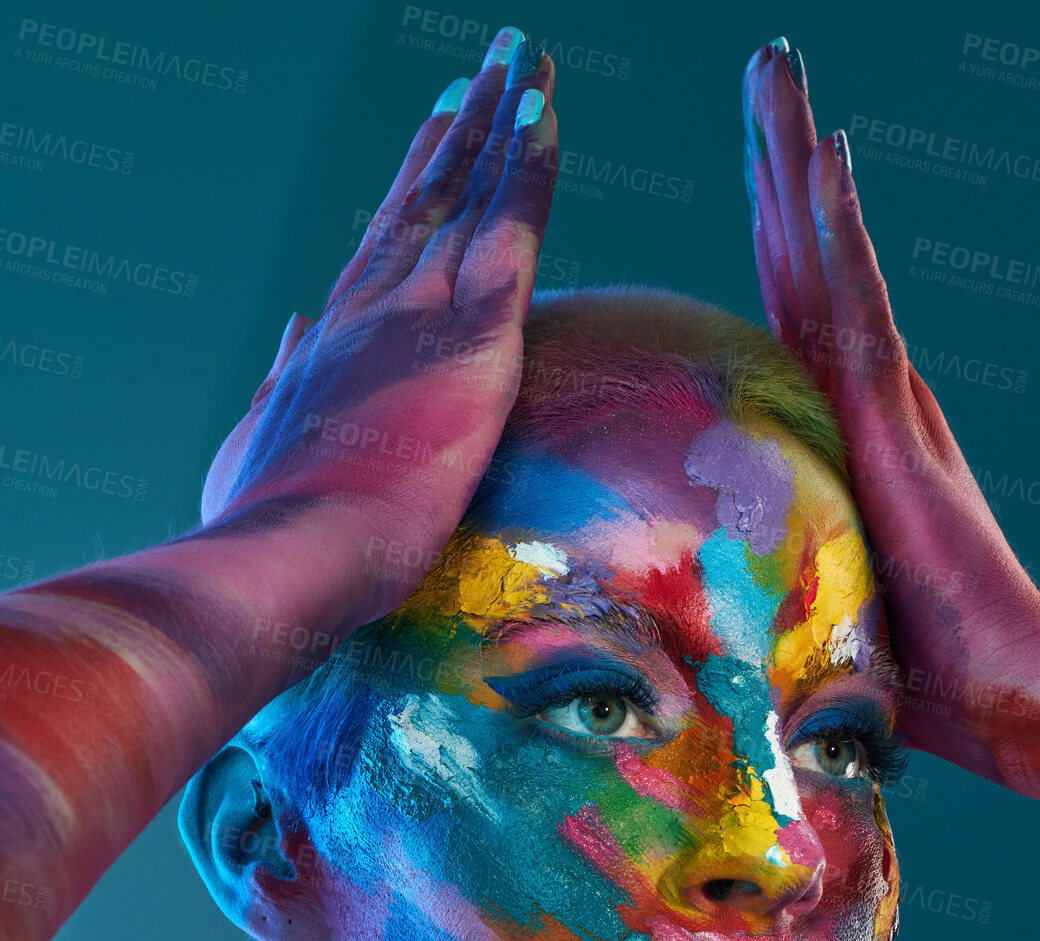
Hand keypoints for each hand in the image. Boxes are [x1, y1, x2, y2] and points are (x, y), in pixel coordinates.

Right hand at [202, 30, 555, 615]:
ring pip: (471, 198)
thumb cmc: (269, 530)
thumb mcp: (258, 451)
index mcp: (332, 345)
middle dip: (459, 131)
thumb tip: (290, 338)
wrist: (288, 550)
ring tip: (524, 56)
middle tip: (487, 66)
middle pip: (426, 201)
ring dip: (500, 121)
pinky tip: (544, 108)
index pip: (383, 248)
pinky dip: (529, 167)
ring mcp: (418, 312)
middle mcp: (372, 308)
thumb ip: (277, 389)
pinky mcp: (474, 336)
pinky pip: (512, 230)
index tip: (435, 132)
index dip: (412, 186)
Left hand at [741, 41, 1039, 766]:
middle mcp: (869, 391)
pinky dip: (838, 231)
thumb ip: (774, 557)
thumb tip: (701, 582)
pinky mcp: (895, 419)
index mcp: (845, 425)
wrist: (994, 690)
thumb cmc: (911, 667)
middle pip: (804, 255)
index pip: (793, 306)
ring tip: (774, 69)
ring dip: (798, 159)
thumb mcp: (813, 591)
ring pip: (826, 256)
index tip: (753, 162)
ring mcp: (884, 398)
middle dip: (780, 161)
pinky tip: (820, 157)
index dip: (774, 228)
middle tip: (762, 67)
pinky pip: (857, 307)